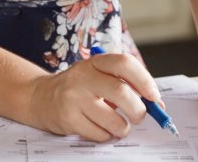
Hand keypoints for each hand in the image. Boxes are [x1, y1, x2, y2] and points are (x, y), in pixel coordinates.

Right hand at [27, 51, 160, 141]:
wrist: (41, 97)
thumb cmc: (79, 87)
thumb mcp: (98, 75)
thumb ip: (124, 84)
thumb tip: (156, 104)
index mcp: (95, 62)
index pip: (124, 63)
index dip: (144, 80)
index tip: (154, 97)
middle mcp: (83, 76)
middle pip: (121, 92)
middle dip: (138, 110)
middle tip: (140, 116)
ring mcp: (73, 97)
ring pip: (112, 118)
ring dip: (123, 127)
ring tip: (120, 126)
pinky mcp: (68, 118)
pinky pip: (98, 133)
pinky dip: (107, 135)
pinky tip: (102, 129)